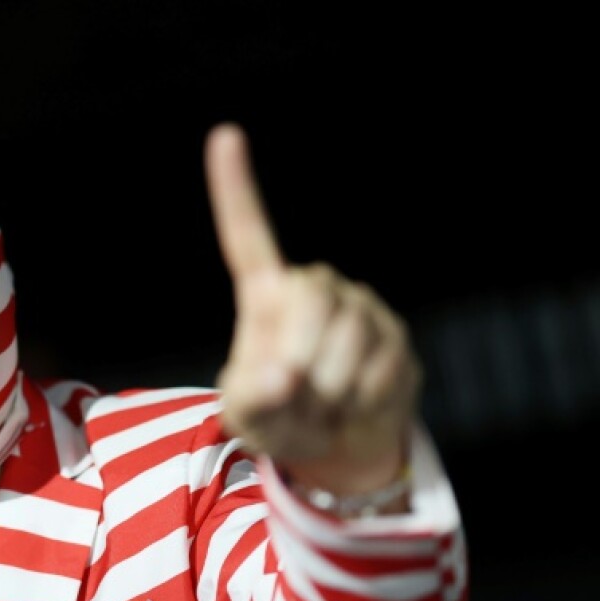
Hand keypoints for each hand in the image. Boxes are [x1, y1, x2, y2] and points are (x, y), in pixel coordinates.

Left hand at [204, 123, 420, 493]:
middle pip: (310, 302)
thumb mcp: (247, 416)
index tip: (224, 135)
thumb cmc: (277, 418)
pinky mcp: (396, 336)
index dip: (235, 189)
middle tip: (298, 398)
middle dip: (301, 362)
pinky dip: (359, 404)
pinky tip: (353, 405)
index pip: (247, 236)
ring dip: (329, 392)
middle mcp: (314, 288)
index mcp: (266, 296)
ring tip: (323, 404)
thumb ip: (252, 398)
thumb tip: (284, 376)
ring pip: (347, 343)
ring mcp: (360, 308)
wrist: (335, 445)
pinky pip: (379, 372)